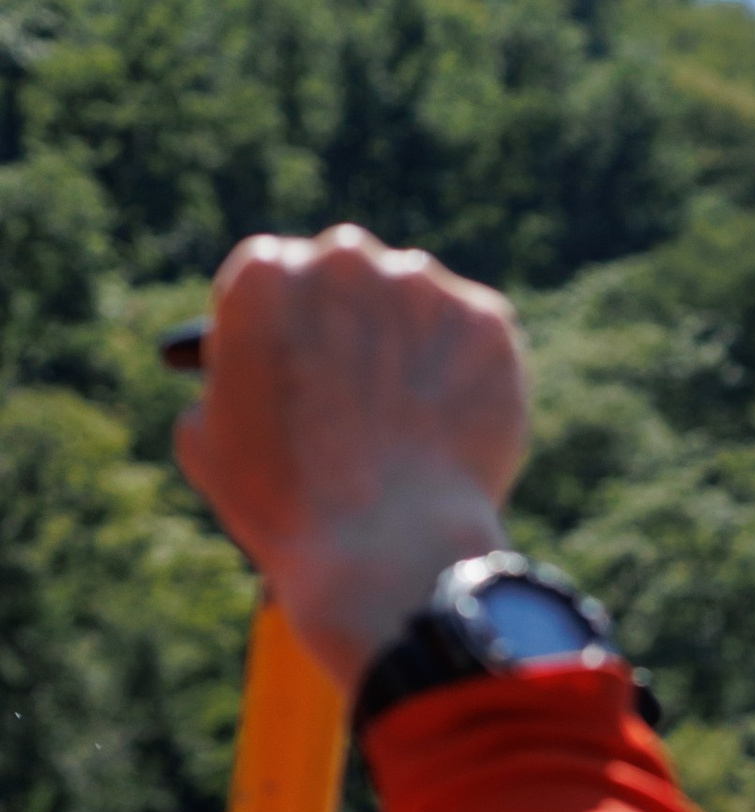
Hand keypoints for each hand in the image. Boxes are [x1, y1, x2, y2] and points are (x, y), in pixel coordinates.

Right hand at [175, 226, 527, 691]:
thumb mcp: (208, 444)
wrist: (387, 552)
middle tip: (361, 393)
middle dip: (350, 326)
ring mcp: (421, 287)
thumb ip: (223, 386)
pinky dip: (468, 379)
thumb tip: (244, 376)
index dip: (288, 330)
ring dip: (411, 346)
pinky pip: (474, 342)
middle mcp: (343, 259)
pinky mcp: (488, 324)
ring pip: (416, 305)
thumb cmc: (287, 507)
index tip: (302, 367)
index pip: (277, 278)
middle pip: (347, 278)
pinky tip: (454, 431)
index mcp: (263, 274)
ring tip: (410, 425)